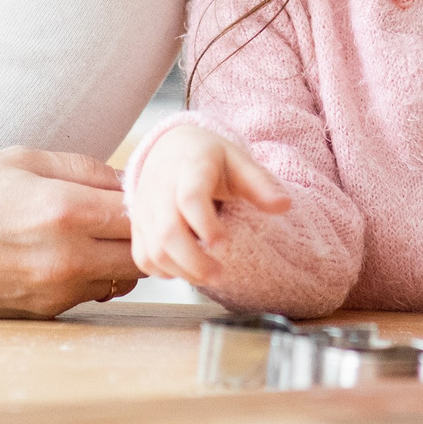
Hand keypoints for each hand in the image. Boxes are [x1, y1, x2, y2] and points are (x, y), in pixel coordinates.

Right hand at [0, 146, 138, 317]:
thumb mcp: (25, 160)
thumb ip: (86, 169)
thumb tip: (130, 180)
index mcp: (64, 211)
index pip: (139, 212)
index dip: (148, 200)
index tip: (142, 190)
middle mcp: (67, 258)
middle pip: (141, 253)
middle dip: (142, 232)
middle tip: (124, 214)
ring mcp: (57, 291)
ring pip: (123, 278)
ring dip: (120, 257)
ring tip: (96, 234)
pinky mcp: (46, 312)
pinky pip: (93, 294)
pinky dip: (94, 276)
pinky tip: (70, 255)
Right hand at [128, 124, 290, 285]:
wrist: (170, 147)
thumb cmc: (208, 157)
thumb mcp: (238, 162)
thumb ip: (260, 185)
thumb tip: (284, 206)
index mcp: (190, 167)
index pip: (190, 198)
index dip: (205, 224)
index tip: (223, 245)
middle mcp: (161, 188)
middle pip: (168, 231)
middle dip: (193, 261)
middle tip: (220, 275)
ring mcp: (145, 207)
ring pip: (153, 249)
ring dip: (180, 270)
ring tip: (208, 277)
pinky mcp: (138, 224)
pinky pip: (142, 255)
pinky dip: (160, 270)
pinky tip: (183, 271)